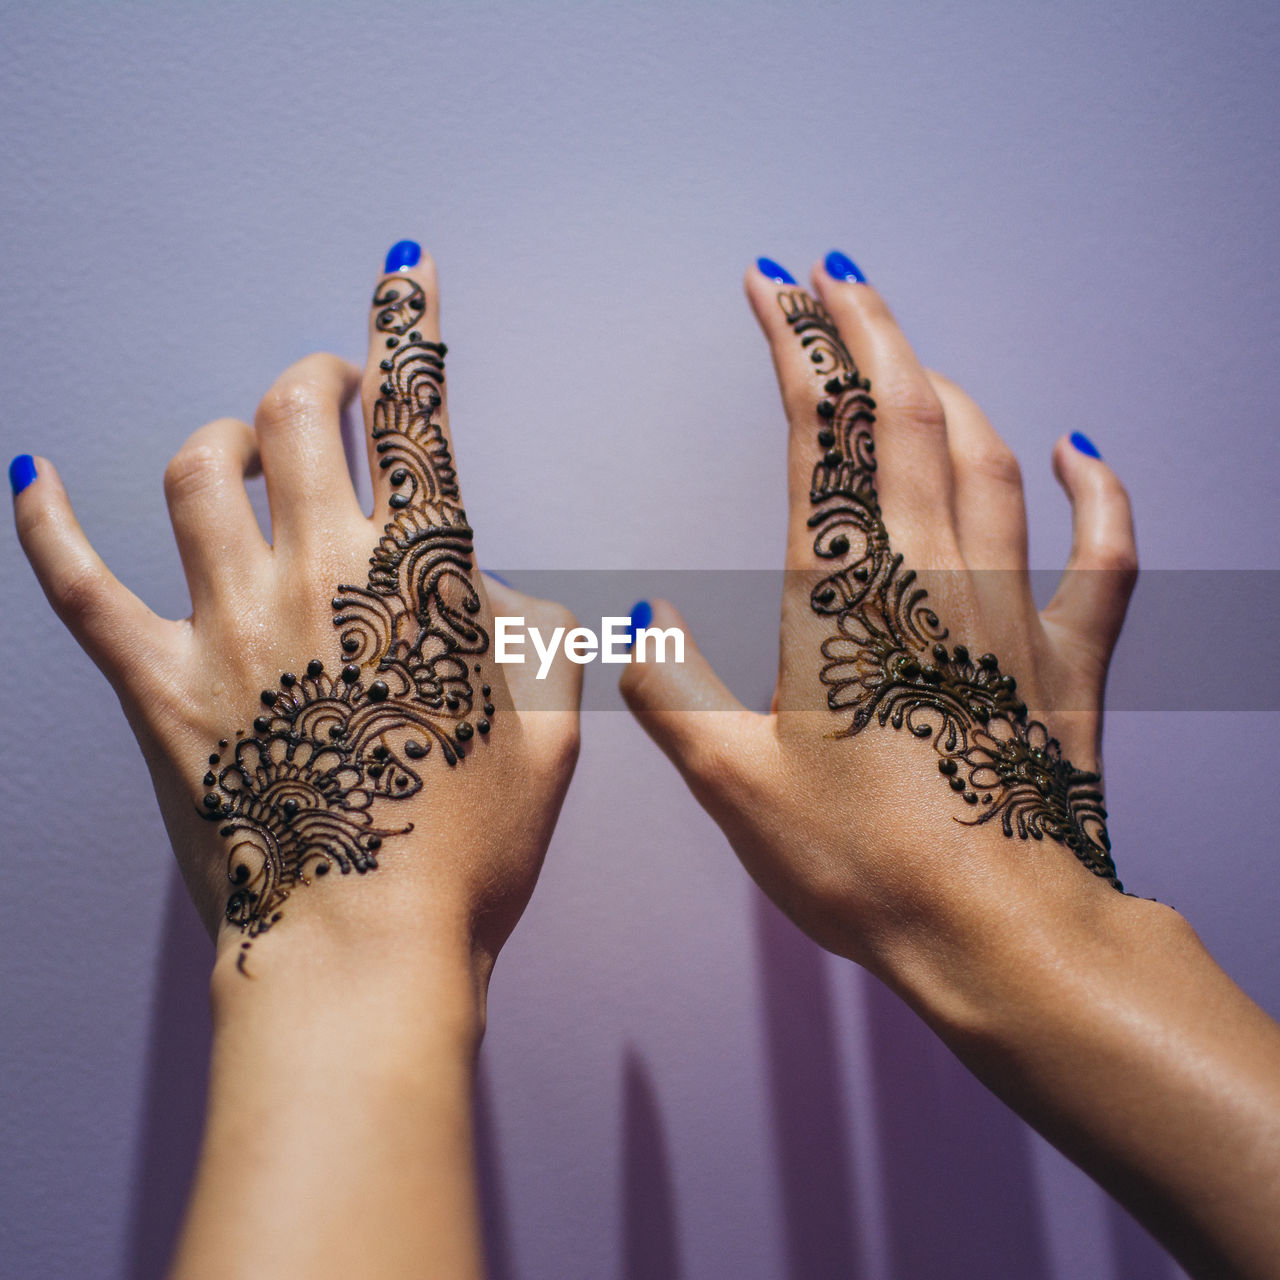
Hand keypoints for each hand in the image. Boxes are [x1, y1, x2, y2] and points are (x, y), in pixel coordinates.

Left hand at [13, 245, 580, 996]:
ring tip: (242, 444)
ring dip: (224, 436)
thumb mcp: (552, 730)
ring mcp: (226, 623)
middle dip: (318, 377)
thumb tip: (492, 593)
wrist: (361, 953)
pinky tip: (31, 476)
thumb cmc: (470, 850)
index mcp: (423, 576)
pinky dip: (49, 524)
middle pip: (297, 416)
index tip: (405, 269)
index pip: (418, 416)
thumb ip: (535, 634)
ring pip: (198, 472)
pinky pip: (79, 584)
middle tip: (331, 383)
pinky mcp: (156, 685)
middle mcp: (318, 572)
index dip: (413, 328)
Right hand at [622, 256, 1279, 1279]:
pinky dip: (1097, 492)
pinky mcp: (1069, 659)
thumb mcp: (734, 784)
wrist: (1000, 935)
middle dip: (867, 330)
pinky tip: (1084, 449)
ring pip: (989, 458)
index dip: (793, 344)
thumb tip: (634, 620)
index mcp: (844, 596)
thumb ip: (673, 692)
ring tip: (909, 354)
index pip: (818, 431)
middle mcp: (933, 576)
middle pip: (906, 413)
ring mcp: (1013, 611)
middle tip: (832, 275)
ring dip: (948, 388)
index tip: (768, 285)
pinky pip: (1101, 553)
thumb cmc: (863, 864)